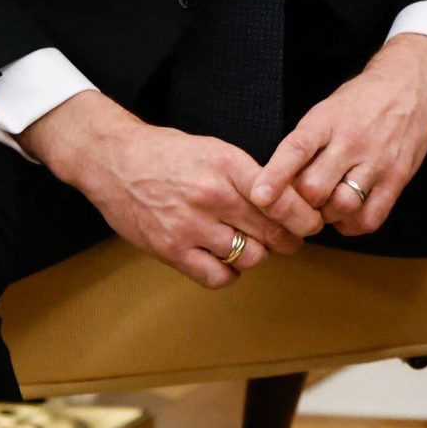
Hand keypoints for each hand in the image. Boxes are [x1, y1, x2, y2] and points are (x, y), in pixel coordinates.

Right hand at [24, 91, 314, 288]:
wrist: (115, 160)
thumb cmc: (168, 154)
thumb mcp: (216, 150)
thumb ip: (250, 176)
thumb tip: (287, 200)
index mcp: (229, 166)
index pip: (283, 200)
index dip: (305, 218)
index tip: (311, 222)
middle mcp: (212, 197)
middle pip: (272, 233)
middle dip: (290, 240)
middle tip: (291, 239)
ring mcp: (190, 227)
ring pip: (250, 257)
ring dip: (258, 255)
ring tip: (253, 245)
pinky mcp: (171, 251)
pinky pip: (217, 278)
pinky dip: (229, 274)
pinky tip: (226, 260)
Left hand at [251, 32, 426, 236]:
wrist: (410, 84)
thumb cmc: (361, 100)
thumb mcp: (326, 111)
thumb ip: (304, 145)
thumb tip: (276, 183)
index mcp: (326, 120)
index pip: (296, 149)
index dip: (275, 176)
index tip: (259, 197)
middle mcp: (352, 141)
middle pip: (315, 188)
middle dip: (300, 203)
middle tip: (299, 202)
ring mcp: (377, 160)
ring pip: (342, 206)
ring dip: (327, 215)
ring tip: (326, 205)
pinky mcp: (398, 178)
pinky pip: (370, 217)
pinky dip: (352, 224)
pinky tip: (348, 213)